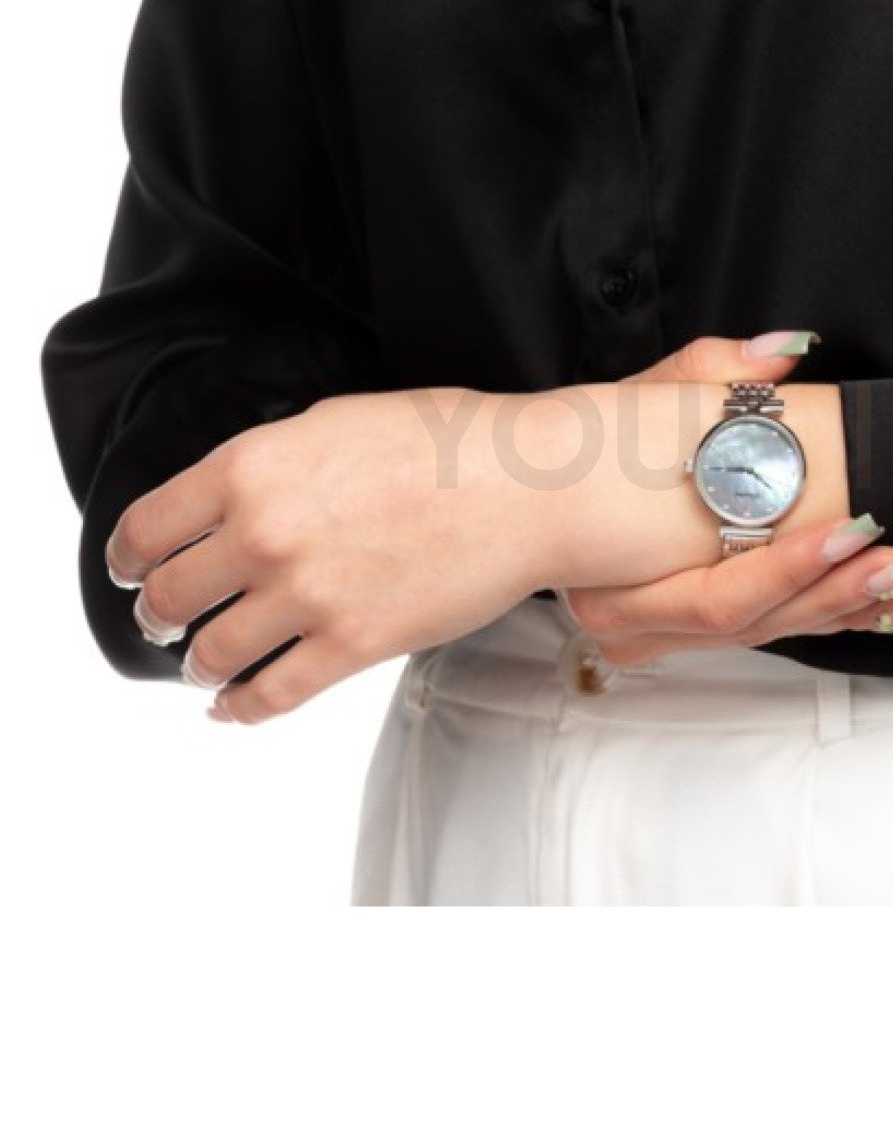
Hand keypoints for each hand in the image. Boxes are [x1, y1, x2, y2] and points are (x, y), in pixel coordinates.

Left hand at [104, 387, 548, 723]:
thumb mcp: (334, 421)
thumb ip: (270, 463)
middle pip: (167, 597)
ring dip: (197, 665)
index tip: (130, 570)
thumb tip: (235, 497)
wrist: (527, 487)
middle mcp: (264, 533)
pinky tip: (232, 708)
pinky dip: (238, 710)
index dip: (127, 558)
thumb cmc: (448, 443)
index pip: (147, 527)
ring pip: (210, 653)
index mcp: (250, 468)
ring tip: (204, 666)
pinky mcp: (351, 645)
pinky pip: (268, 696)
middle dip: (156, 616)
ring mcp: (306, 594)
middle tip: (162, 622)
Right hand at [555, 334, 892, 664]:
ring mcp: (656, 637)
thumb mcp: (640, 402)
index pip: (718, 593)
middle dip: (833, 594)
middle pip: (750, 623)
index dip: (793, 568)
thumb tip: (784, 353)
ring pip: (764, 635)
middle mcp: (630, 620)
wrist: (524, 494)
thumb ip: (708, 374)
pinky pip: (765, 634)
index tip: (851, 529)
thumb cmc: (582, 451)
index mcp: (615, 578)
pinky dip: (825, 616)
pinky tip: (879, 607)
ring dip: (842, 610)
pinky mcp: (684, 636)